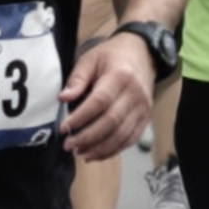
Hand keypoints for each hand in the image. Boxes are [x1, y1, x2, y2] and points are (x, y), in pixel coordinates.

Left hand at [57, 34, 152, 158]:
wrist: (142, 54)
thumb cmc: (112, 56)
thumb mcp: (90, 59)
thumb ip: (77, 79)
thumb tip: (63, 98)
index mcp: (120, 76)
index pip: (99, 102)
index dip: (81, 117)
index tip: (64, 128)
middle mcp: (135, 94)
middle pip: (111, 122)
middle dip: (87, 138)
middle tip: (68, 145)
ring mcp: (143, 108)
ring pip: (121, 135)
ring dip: (99, 148)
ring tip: (80, 153)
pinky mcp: (145, 118)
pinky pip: (130, 139)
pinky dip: (113, 150)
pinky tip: (96, 154)